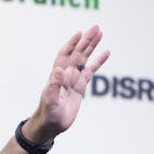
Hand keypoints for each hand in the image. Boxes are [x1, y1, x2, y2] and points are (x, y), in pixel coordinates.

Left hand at [29, 25, 109, 142]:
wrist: (50, 126)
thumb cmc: (47, 114)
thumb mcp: (50, 101)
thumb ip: (53, 85)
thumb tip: (59, 70)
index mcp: (56, 76)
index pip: (64, 55)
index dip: (71, 44)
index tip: (79, 33)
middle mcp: (65, 75)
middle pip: (77, 53)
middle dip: (85, 41)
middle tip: (96, 27)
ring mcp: (72, 80)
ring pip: (84, 59)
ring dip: (91, 47)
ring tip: (100, 33)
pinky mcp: (79, 87)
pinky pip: (90, 71)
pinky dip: (98, 62)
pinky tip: (106, 53)